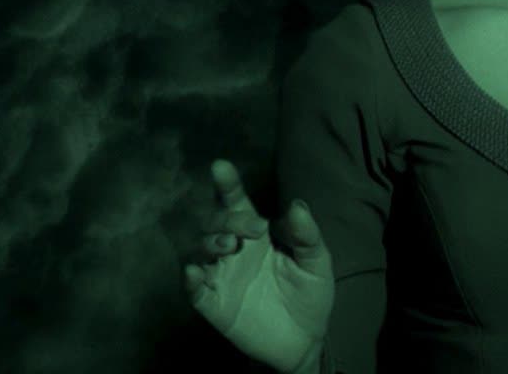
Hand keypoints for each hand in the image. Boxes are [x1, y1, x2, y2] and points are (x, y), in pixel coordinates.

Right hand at [182, 160, 336, 372]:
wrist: (305, 340)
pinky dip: (190, 280)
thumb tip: (296, 205)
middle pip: (213, 223)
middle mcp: (233, 251)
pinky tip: (197, 272)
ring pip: (196, 251)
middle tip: (253, 228)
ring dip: (207, 242)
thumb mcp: (316, 262)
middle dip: (226, 218)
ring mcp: (221, 277)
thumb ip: (306, 235)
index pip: (236, 202)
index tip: (221, 166)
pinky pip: (193, 291)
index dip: (226, 184)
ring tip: (228, 246)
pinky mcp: (214, 306)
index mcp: (256, 234)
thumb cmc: (309, 294)